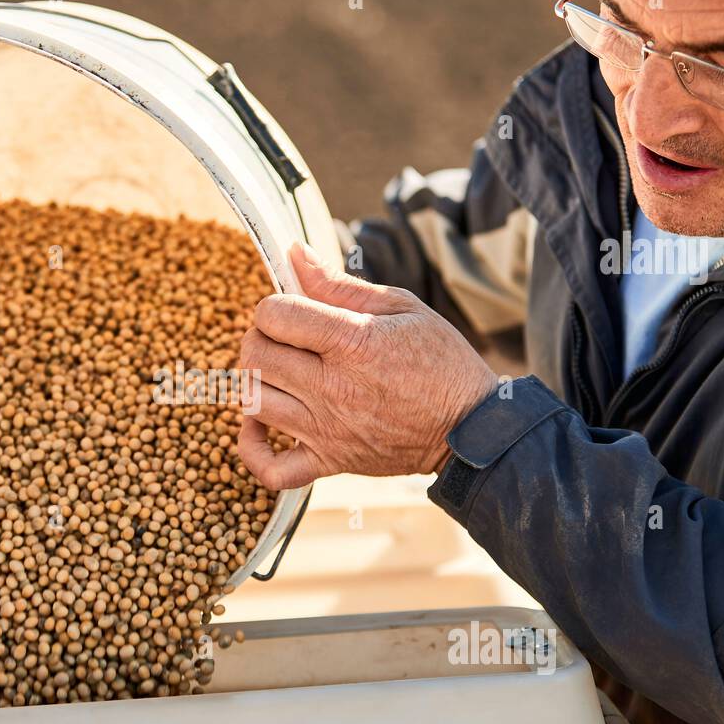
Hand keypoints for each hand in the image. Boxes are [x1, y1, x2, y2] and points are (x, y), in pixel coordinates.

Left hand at [237, 242, 498, 488]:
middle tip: (282, 338)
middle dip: (260, 337)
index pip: (275, 315)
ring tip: (279, 373)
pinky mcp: (329, 462)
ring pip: (254, 401)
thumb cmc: (441, 362)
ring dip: (255, 380)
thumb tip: (294, 255)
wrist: (471, 428)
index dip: (273, 306)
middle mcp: (333, 388)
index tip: (292, 310)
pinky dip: (253, 448)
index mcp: (353, 342)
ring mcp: (327, 430)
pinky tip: (260, 425)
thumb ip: (340, 284)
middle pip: (256, 355)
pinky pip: (271, 468)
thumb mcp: (401, 307)